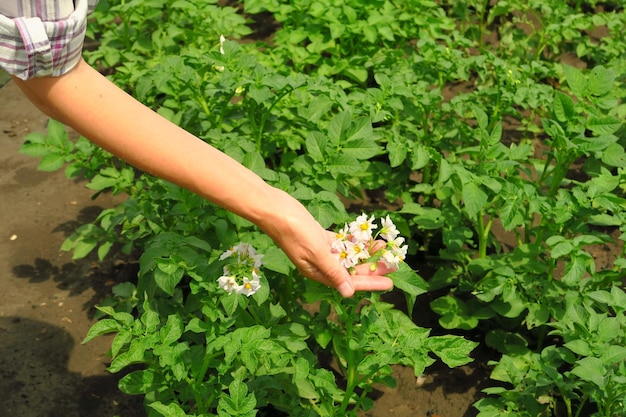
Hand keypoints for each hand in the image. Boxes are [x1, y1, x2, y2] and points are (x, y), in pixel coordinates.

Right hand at [258, 189, 394, 296]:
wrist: (274, 209)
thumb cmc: (293, 230)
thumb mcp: (316, 251)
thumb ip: (333, 271)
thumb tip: (348, 293)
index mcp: (317, 272)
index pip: (349, 282)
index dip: (370, 283)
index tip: (389, 283)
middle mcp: (320, 264)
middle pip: (351, 269)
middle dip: (372, 267)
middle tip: (393, 264)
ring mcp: (320, 250)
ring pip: (348, 255)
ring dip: (365, 253)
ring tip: (385, 249)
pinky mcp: (320, 237)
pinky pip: (341, 243)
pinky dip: (354, 241)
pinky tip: (367, 238)